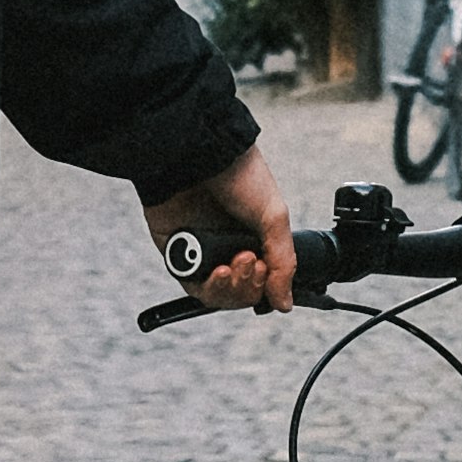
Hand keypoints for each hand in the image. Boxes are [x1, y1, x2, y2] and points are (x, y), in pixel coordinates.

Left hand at [144, 145, 295, 314]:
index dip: (266, 285)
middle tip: (249, 259)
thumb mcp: (275, 217)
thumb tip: (285, 304)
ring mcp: (203, 253)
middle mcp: (228, 247)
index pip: (263, 281)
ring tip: (234, 264)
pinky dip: (209, 286)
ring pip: (218, 294)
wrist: (199, 157)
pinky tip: (219, 271)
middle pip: (241, 293)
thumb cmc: (240, 176)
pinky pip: (193, 285)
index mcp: (254, 238)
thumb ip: (283, 264)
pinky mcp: (177, 254)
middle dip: (249, 285)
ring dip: (231, 289)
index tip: (267, 269)